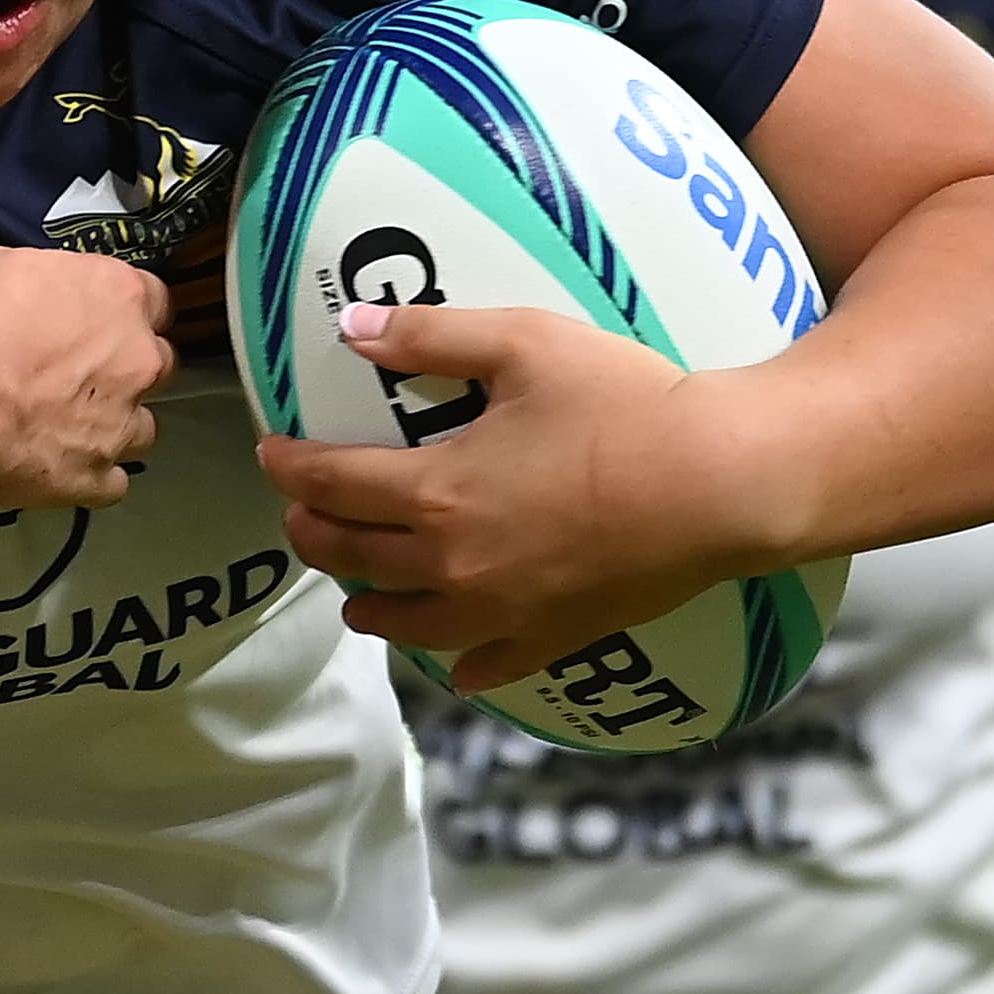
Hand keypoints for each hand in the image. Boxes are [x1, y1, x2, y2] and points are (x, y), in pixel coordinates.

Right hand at [0, 246, 175, 509]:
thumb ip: (43, 282)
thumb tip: (39, 295)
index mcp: (117, 295)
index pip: (154, 299)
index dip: (124, 311)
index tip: (100, 317)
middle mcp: (136, 360)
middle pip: (159, 365)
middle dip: (128, 369)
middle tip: (80, 373)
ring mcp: (121, 425)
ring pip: (143, 429)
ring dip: (115, 426)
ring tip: (69, 428)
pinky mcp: (94, 479)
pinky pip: (111, 484)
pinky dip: (91, 477)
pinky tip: (59, 468)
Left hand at [256, 304, 779, 688]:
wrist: (722, 483)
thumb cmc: (623, 403)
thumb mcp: (522, 343)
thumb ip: (431, 336)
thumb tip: (352, 326)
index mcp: (437, 493)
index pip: (334, 486)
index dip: (292, 469)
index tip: (272, 453)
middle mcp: (456, 565)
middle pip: (356, 557)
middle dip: (315, 534)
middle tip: (299, 517)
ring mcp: (505, 612)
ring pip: (408, 624)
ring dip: (370, 605)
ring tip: (356, 596)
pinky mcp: (556, 636)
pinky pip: (491, 666)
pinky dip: (462, 665)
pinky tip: (456, 667)